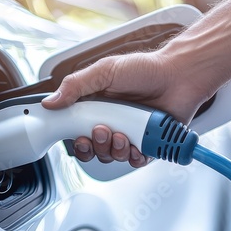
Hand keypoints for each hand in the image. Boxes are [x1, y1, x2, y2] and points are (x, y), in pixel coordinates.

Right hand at [41, 50, 205, 166]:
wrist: (179, 75)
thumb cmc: (146, 69)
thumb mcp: (104, 71)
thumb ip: (76, 86)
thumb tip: (51, 102)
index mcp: (98, 107)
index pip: (78, 132)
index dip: (76, 140)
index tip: (78, 136)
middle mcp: (113, 123)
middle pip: (94, 149)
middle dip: (96, 146)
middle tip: (103, 130)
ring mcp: (131, 135)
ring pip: (114, 156)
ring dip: (115, 150)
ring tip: (123, 135)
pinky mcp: (149, 144)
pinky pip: (137, 161)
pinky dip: (135, 157)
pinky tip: (137, 146)